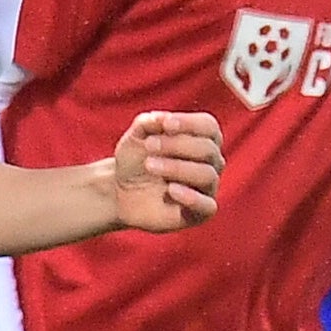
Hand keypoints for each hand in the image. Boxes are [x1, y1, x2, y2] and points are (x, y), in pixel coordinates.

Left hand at [111, 111, 221, 230]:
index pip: (209, 126)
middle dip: (176, 144)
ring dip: (177, 167)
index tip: (165, 124)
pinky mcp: (200, 212)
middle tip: (149, 145)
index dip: (189, 123)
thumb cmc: (135, 159)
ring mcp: (207, 187)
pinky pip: (207, 206)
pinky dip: (191, 197)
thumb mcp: (136, 137)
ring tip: (150, 165)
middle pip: (207, 149)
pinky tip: (171, 190)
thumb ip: (148, 123)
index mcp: (201, 138)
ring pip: (206, 175)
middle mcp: (210, 162)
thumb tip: (160, 118)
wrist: (120, 190)